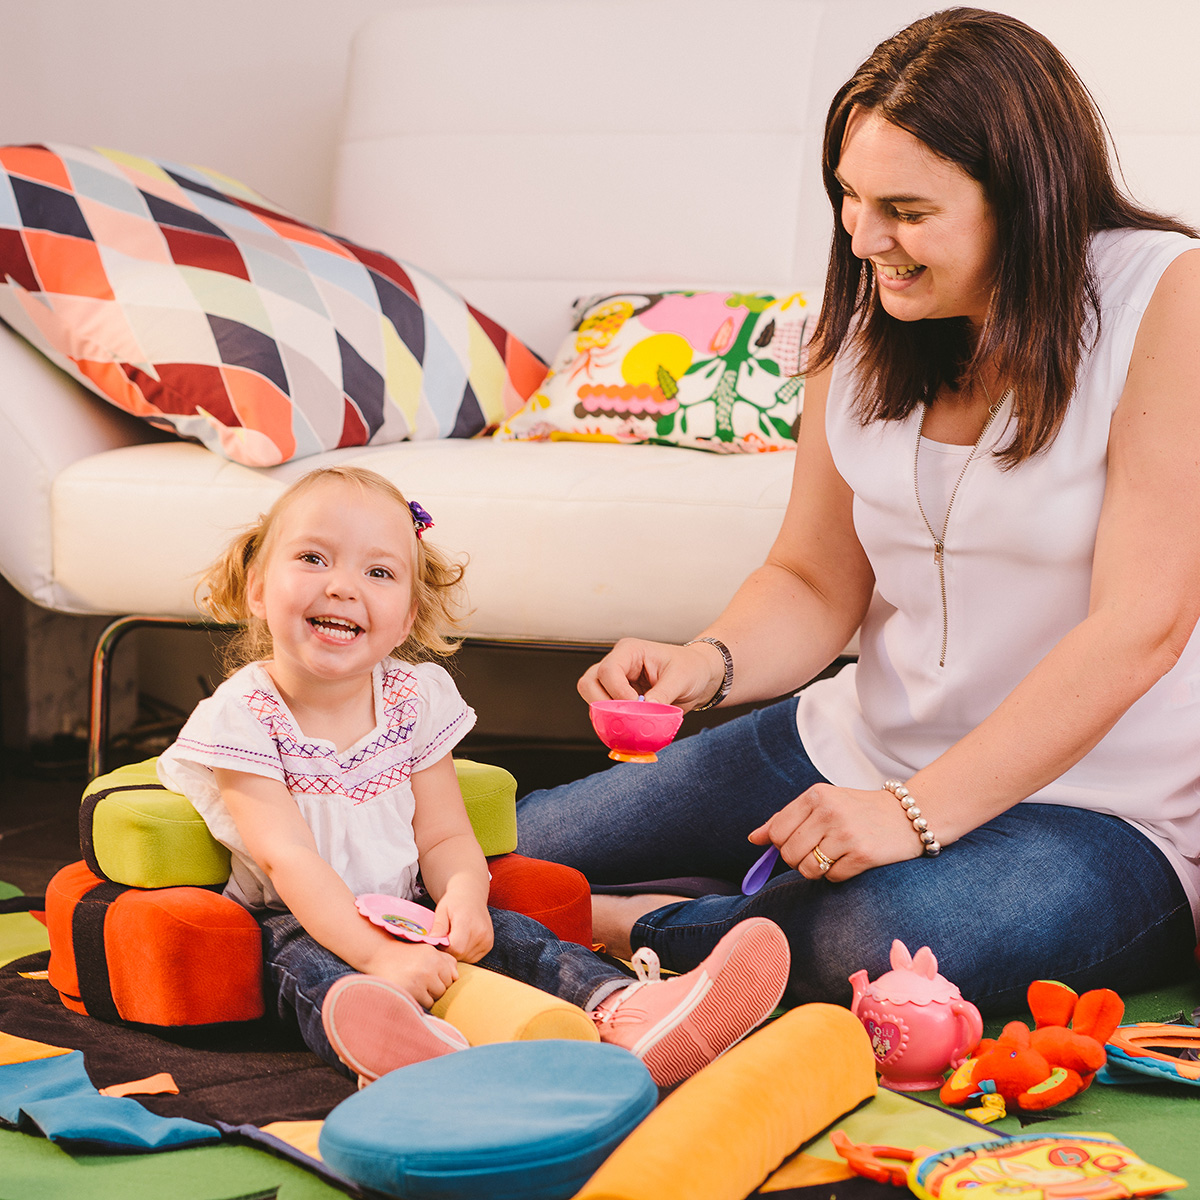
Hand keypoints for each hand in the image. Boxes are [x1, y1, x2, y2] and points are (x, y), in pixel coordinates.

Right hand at [362, 941, 459, 1007]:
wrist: (379, 955)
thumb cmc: (405, 956)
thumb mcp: (427, 951)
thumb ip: (446, 960)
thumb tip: (456, 977)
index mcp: (434, 956)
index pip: (450, 978)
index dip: (439, 979)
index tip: (427, 976)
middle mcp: (429, 967)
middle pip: (443, 989)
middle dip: (433, 988)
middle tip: (418, 981)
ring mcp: (420, 979)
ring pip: (435, 998)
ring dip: (426, 996)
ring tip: (413, 986)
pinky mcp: (411, 991)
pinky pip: (425, 1004)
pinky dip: (418, 1001)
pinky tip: (409, 991)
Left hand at [430, 892, 493, 962]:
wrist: (471, 894)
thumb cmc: (454, 902)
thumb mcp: (442, 910)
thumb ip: (438, 927)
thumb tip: (431, 941)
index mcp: (467, 922)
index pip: (455, 948)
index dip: (444, 949)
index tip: (439, 941)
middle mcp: (480, 932)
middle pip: (461, 955)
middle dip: (450, 951)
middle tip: (445, 939)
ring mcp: (487, 939)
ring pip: (467, 958)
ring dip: (458, 953)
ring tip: (455, 938)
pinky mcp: (489, 944)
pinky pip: (474, 958)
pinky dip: (466, 953)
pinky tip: (463, 941)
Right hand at [579, 637, 726, 710]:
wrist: (699, 677)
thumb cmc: (691, 668)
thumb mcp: (681, 679)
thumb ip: (662, 694)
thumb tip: (645, 710)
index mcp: (630, 651)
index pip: (608, 671)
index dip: (618, 693)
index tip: (636, 706)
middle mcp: (618, 664)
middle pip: (589, 683)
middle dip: (603, 705)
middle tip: (626, 717)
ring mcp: (616, 682)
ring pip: (592, 698)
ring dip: (606, 715)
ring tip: (628, 723)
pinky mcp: (619, 698)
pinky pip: (604, 712)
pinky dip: (612, 723)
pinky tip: (629, 728)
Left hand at [748, 783, 927, 881]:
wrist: (909, 815)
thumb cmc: (858, 810)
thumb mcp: (822, 803)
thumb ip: (786, 819)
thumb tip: (754, 839)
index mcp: (815, 795)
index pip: (777, 832)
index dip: (783, 845)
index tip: (798, 842)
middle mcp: (828, 811)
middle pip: (789, 853)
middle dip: (799, 860)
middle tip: (818, 852)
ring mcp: (846, 833)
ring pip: (808, 869)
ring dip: (817, 870)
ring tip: (834, 857)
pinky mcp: (862, 854)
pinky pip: (832, 878)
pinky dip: (838, 875)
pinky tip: (852, 860)